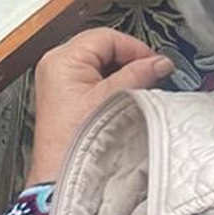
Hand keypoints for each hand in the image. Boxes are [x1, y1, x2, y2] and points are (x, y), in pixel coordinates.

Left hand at [27, 29, 173, 185]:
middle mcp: (55, 66)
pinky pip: (92, 81)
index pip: (107, 37)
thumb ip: (139, 74)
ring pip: (99, 65)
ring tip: (139, 91)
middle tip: (151, 76)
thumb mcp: (114, 99)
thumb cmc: (77, 142)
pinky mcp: (63, 98)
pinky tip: (124, 101)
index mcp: (62, 59)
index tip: (155, 63)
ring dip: (122, 75)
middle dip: (129, 62)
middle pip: (102, 49)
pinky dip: (111, 87)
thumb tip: (158, 62)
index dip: (135, 48)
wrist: (61, 177)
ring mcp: (58, 82)